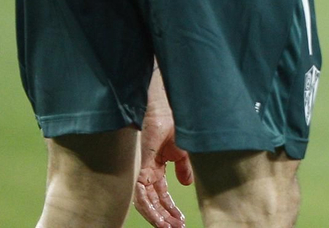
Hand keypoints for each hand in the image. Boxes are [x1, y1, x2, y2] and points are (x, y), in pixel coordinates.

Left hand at [133, 104, 192, 227]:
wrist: (169, 111)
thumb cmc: (174, 127)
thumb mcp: (182, 152)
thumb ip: (183, 168)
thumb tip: (186, 184)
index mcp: (157, 170)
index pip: (162, 195)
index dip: (170, 209)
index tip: (180, 221)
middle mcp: (149, 173)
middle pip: (153, 202)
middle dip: (164, 217)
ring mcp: (145, 170)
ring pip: (145, 201)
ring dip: (156, 215)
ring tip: (167, 227)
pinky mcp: (144, 167)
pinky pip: (141, 192)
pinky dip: (148, 205)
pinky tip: (156, 213)